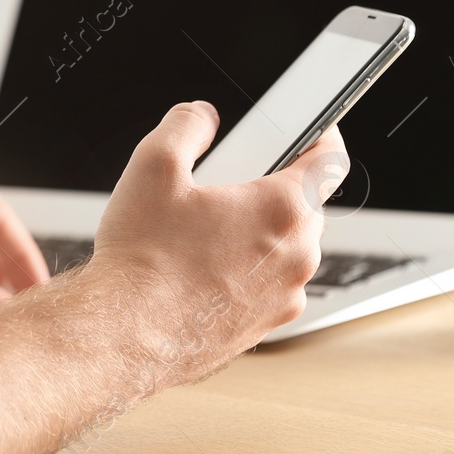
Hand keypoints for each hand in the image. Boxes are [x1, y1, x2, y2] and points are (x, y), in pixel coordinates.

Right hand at [83, 101, 344, 389]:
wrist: (124, 336)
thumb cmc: (143, 264)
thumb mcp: (153, 166)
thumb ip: (186, 125)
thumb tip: (200, 117)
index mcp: (283, 210)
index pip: (330, 161)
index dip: (321, 137)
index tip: (309, 132)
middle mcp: (296, 257)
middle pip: (304, 205)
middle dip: (272, 189)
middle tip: (226, 186)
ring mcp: (284, 297)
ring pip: (287, 249)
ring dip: (259, 235)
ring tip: (205, 233)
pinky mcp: (264, 327)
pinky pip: (269, 286)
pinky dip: (247, 274)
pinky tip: (201, 270)